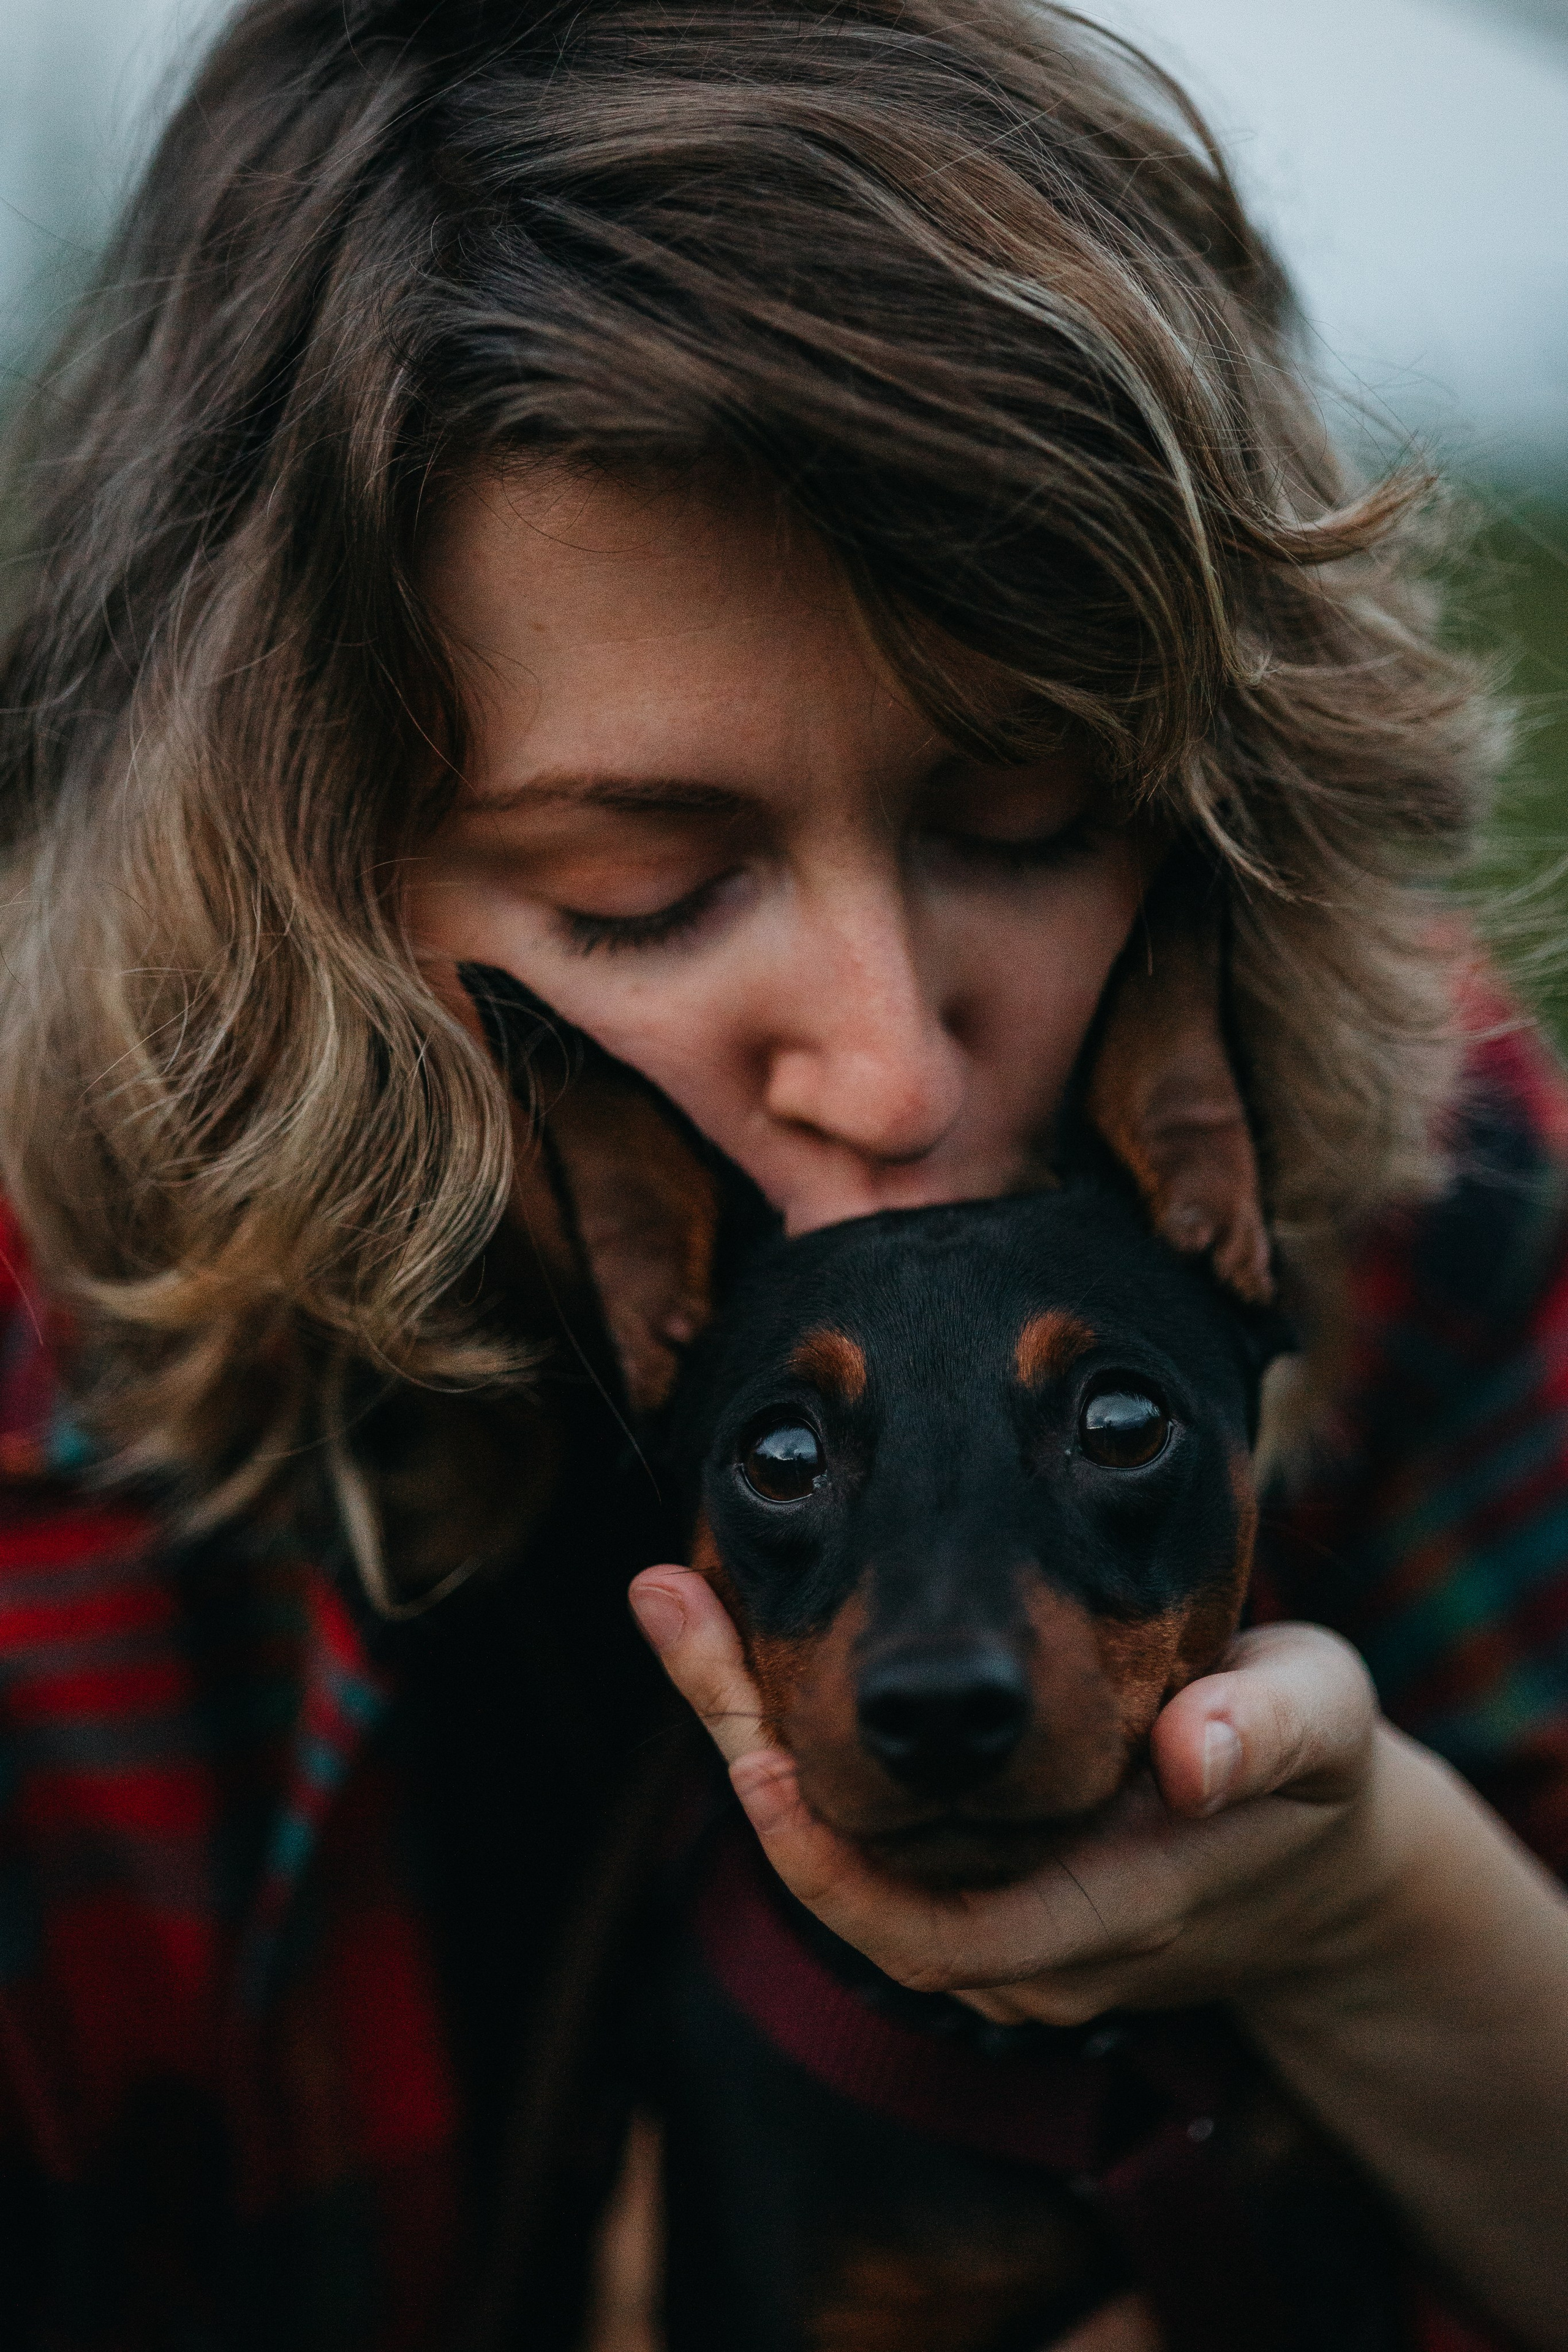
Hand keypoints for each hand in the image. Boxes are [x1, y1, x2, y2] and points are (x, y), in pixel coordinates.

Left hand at [627, 1566, 1393, 2021]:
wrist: (1314, 1869)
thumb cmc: (1311, 1775)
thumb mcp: (1322, 1724)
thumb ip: (1265, 1733)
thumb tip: (1190, 1758)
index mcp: (1101, 1908)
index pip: (930, 1932)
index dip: (831, 1870)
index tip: (757, 1765)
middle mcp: (1021, 1936)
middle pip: (843, 1871)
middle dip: (746, 1741)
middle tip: (671, 1603)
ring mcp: (987, 1916)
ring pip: (834, 1839)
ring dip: (750, 1724)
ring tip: (679, 1596)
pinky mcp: (967, 1875)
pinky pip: (857, 1815)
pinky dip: (793, 1729)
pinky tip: (740, 1632)